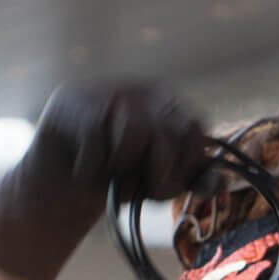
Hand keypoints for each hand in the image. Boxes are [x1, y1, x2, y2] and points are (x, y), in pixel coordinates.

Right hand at [0, 81, 210, 279]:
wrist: (60, 183)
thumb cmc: (115, 180)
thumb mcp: (158, 182)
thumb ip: (189, 179)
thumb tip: (218, 182)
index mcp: (168, 104)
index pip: (196, 130)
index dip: (186, 166)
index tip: (165, 186)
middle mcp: (143, 91)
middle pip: (170, 133)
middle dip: (158, 176)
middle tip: (136, 189)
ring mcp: (108, 92)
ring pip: (136, 134)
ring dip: (124, 171)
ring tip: (110, 176)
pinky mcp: (75, 103)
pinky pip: (97, 145)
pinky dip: (91, 171)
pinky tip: (82, 169)